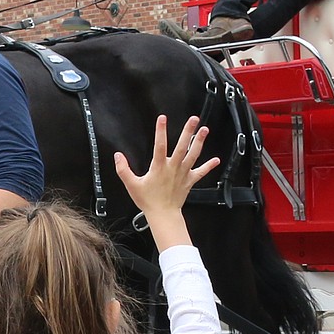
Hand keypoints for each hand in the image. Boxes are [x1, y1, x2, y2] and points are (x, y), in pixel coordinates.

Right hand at [114, 116, 220, 249]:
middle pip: (182, 147)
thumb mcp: (132, 185)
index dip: (160, 131)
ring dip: (199, 142)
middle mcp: (173, 168)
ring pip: (193, 155)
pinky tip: (216, 159)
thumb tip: (117, 156)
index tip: (162, 118)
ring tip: (205, 130)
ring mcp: (183, 174)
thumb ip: (123, 169)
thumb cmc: (148, 200)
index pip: (159, 145)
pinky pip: (200, 172)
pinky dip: (208, 166)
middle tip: (193, 119)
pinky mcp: (189, 181)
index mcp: (159, 167)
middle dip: (188, 132)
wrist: (163, 215)